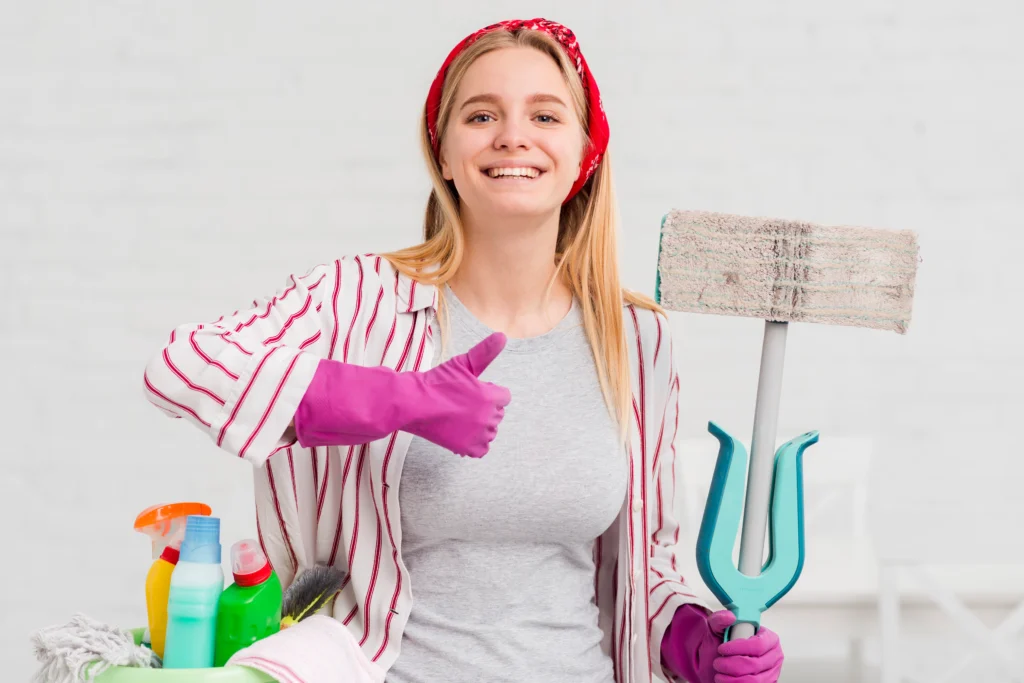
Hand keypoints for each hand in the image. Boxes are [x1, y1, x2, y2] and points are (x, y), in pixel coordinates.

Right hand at [293, 332, 510, 457]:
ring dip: (478, 426)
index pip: (503, 396)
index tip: (469, 391)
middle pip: (496, 413)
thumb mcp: (462, 363)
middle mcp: (489, 418)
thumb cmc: (437, 382)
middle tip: (460, 403)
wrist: (413, 404)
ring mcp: (479, 435)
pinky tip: (459, 432)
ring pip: (489, 431)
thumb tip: (502, 335)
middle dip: (483, 408)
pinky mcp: (469, 449)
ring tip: (457, 417)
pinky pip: (482, 448)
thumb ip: (485, 351)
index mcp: (491, 397)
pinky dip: (473, 443)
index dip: (487, 392)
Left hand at [661, 606, 783, 682]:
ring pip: (754, 680)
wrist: (717, 664)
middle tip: (717, 663)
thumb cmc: (721, 645)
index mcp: (768, 638)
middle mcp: (774, 656)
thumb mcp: (716, 629)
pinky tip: (726, 681)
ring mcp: (771, 673)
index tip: (722, 648)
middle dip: (731, 664)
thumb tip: (730, 616)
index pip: (758, 644)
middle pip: (755, 664)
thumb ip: (719, 619)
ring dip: (731, 678)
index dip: (738, 648)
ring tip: (719, 674)